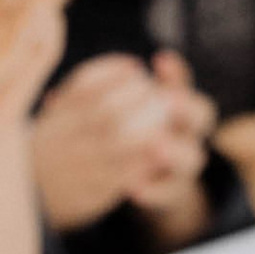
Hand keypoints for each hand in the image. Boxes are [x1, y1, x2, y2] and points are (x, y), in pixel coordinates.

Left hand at [32, 49, 217, 235]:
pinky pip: (171, 193)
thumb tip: (51, 98)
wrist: (135, 184)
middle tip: (167, 100)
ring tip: (155, 146)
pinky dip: (155, 191)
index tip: (159, 60)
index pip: (182, 83)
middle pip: (202, 115)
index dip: (174, 72)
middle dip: (186, 106)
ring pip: (193, 157)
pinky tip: (134, 191)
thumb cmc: (118, 140)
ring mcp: (183, 164)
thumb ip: (91, 105)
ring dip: (174, 151)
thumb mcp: (107, 120)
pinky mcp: (175, 192)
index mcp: (174, 105)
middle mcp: (185, 132)